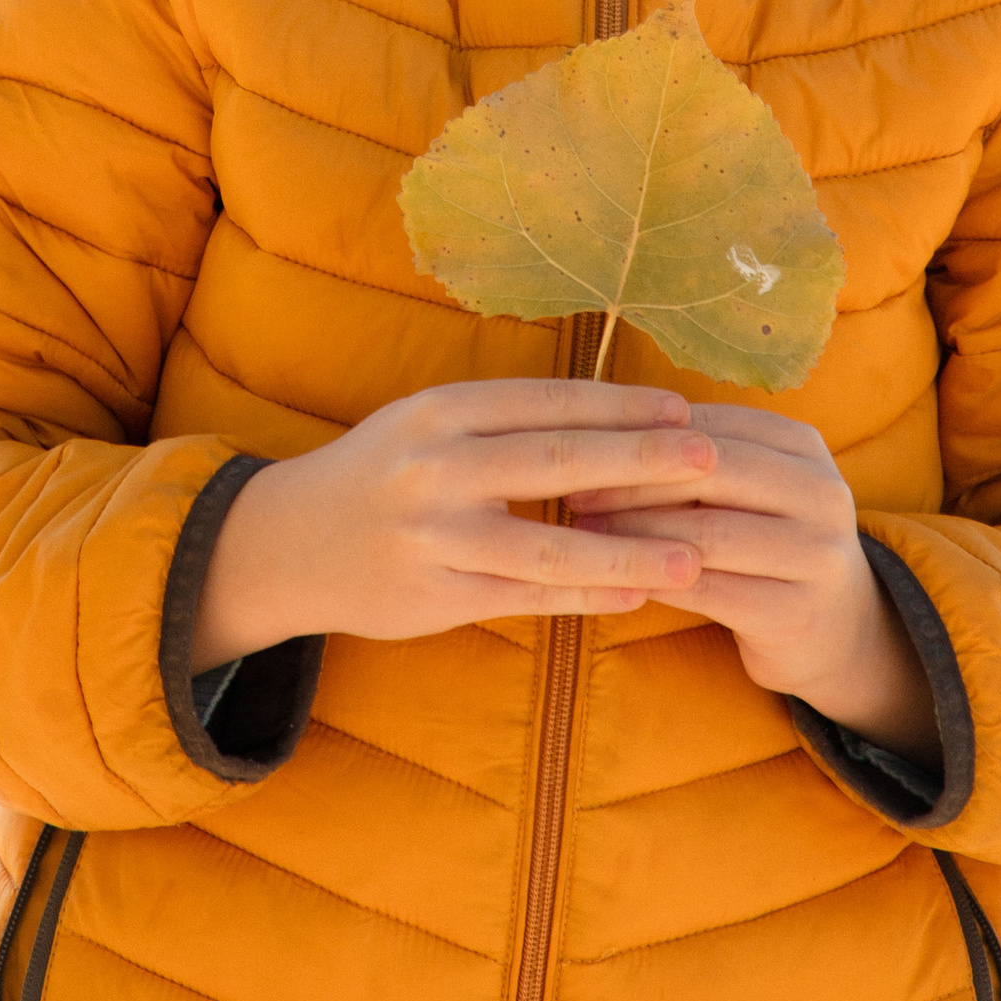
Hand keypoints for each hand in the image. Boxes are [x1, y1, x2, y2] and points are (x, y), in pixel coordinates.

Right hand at [191, 378, 722, 669]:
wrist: (289, 543)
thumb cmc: (382, 472)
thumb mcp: (427, 424)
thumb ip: (505, 421)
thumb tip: (617, 415)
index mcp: (440, 412)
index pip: (547, 401)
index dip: (620, 404)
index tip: (684, 408)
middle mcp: (435, 469)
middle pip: (557, 463)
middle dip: (642, 461)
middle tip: (710, 460)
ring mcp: (434, 538)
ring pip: (548, 546)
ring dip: (628, 552)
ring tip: (693, 555)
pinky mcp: (434, 598)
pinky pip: (525, 598)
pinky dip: (585, 597)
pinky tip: (635, 596)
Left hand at [573, 402, 939, 763]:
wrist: (839, 631)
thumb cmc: (768, 542)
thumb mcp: (751, 487)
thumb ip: (697, 455)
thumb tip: (601, 425)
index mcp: (803, 447)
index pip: (712, 425)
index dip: (643, 433)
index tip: (581, 443)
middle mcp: (822, 493)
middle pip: (712, 472)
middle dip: (635, 480)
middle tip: (574, 491)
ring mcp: (816, 556)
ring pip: (707, 534)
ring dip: (635, 533)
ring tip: (583, 535)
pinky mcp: (795, 613)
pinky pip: (708, 590)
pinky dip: (654, 580)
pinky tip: (615, 578)